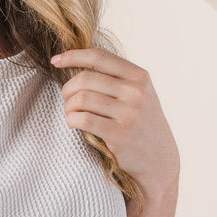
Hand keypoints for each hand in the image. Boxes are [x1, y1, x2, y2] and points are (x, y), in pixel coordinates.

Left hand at [51, 47, 179, 195]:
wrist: (160, 160)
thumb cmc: (141, 124)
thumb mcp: (139, 94)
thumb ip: (116, 79)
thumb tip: (76, 62)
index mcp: (139, 76)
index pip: (99, 57)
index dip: (73, 56)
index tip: (56, 60)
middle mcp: (136, 92)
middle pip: (85, 79)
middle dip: (67, 89)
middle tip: (66, 100)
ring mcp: (130, 113)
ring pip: (82, 99)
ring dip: (68, 107)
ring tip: (71, 113)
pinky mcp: (121, 135)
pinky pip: (83, 120)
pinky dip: (71, 120)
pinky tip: (74, 123)